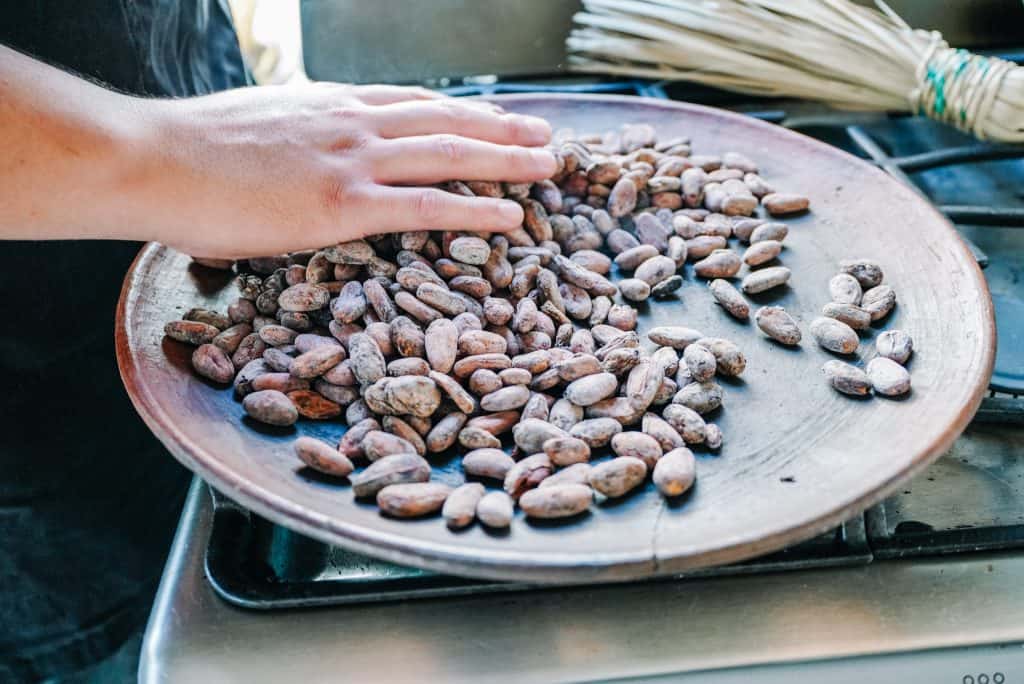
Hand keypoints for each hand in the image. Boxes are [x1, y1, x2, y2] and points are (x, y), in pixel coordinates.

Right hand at [135, 82, 555, 257]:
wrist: (150, 158)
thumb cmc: (188, 150)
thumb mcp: (255, 125)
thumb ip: (295, 133)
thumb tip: (303, 148)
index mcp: (329, 103)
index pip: (412, 103)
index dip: (460, 110)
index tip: (495, 115)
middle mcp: (351, 122)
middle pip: (445, 119)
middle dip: (502, 127)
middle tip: (544, 134)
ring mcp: (351, 161)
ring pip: (450, 153)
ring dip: (507, 158)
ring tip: (549, 164)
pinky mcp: (342, 204)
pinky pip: (426, 205)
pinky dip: (475, 208)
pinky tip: (512, 215)